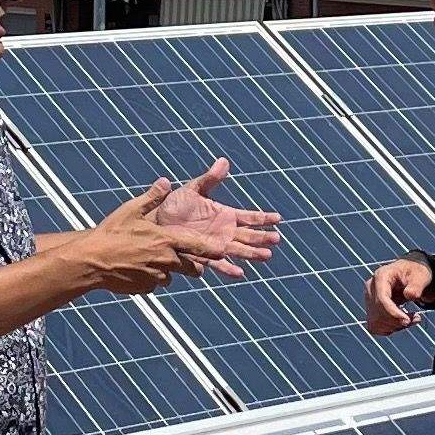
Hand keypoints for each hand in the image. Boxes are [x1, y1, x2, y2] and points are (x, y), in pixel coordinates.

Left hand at [141, 159, 282, 274]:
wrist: (156, 222)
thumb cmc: (174, 205)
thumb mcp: (193, 189)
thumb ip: (210, 178)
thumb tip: (224, 161)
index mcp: (224, 215)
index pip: (249, 217)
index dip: (263, 218)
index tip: (278, 218)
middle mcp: (223, 232)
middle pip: (248, 236)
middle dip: (262, 238)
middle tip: (277, 239)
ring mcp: (215, 245)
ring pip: (238, 250)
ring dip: (252, 254)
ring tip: (266, 256)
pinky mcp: (203, 255)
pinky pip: (218, 263)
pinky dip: (228, 268)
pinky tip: (239, 273)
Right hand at [364, 259, 432, 336]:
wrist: (412, 276)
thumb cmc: (416, 274)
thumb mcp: (421, 276)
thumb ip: (417, 285)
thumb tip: (409, 295)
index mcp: (381, 276)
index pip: (381, 299)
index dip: (392, 313)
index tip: (407, 320)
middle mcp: (371, 288)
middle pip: (378, 313)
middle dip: (396, 321)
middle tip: (415, 318)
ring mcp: (369, 300)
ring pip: (376, 323)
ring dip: (395, 326)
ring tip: (412, 318)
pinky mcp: (371, 310)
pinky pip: (376, 327)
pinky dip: (391, 329)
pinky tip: (403, 321)